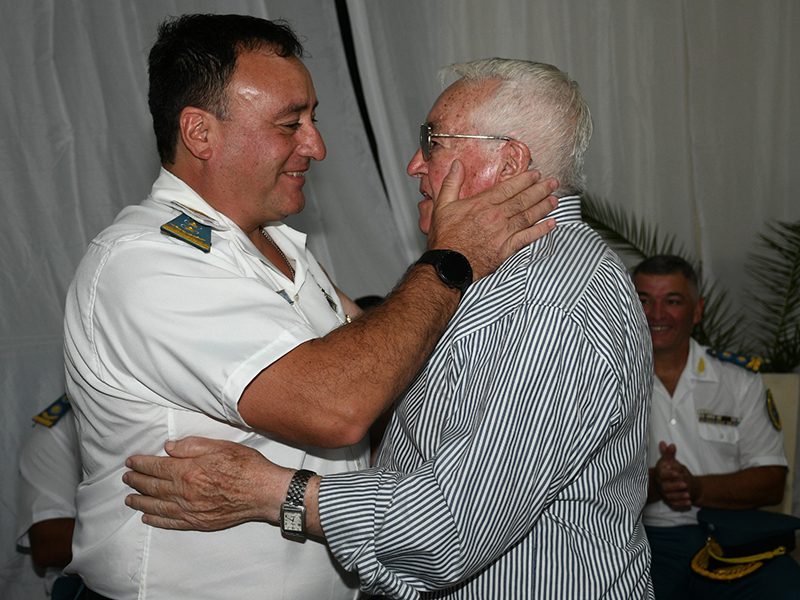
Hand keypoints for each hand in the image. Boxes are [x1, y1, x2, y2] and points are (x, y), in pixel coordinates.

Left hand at [123, 436, 291, 530]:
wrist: (263, 492)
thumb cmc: (245, 466)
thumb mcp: (220, 446)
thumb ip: (192, 446)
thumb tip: (168, 447)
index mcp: (188, 470)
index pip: (157, 466)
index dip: (141, 463)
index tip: (131, 461)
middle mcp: (185, 492)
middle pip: (153, 487)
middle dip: (137, 481)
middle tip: (126, 477)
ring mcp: (190, 510)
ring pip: (157, 506)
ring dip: (140, 502)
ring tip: (129, 498)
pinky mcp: (198, 522)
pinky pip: (171, 523)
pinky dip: (157, 520)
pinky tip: (148, 518)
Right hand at [426, 160, 557, 278]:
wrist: (448, 264)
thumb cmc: (446, 237)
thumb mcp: (442, 206)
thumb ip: (451, 183)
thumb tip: (456, 165)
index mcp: (482, 204)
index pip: (509, 188)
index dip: (525, 180)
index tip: (535, 175)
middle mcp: (496, 217)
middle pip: (523, 200)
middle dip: (540, 190)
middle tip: (552, 183)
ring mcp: (503, 233)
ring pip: (528, 216)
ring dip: (543, 207)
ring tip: (555, 199)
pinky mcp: (506, 249)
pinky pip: (528, 237)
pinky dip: (541, 230)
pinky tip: (551, 224)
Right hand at [652, 441, 697, 510]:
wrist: (670, 483)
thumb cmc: (670, 471)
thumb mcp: (669, 461)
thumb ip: (669, 453)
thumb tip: (669, 444)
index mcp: (660, 474)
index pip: (662, 474)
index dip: (669, 474)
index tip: (678, 473)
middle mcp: (661, 484)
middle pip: (665, 487)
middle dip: (675, 486)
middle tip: (685, 485)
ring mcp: (664, 494)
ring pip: (670, 497)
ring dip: (679, 496)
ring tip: (688, 495)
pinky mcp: (669, 501)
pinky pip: (674, 504)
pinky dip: (681, 504)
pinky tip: (688, 502)